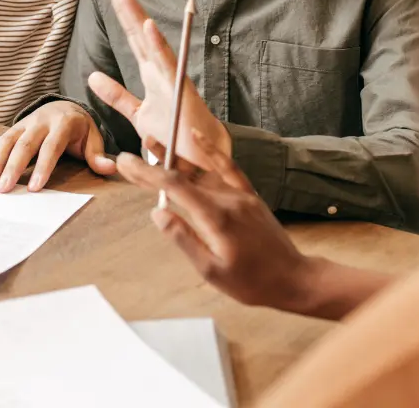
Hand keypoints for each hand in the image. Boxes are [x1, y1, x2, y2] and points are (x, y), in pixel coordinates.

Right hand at [0, 100, 113, 192]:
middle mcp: (41, 121)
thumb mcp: (92, 138)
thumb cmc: (79, 129)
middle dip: (12, 167)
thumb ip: (97, 154)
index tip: (35, 188)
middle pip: (24, 144)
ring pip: (7, 140)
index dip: (43, 167)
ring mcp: (24, 123)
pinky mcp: (13, 128)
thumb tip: (110, 167)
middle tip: (3, 189)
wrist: (64, 107)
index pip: (52, 147)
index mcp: (63, 123)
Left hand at [87, 0, 230, 167]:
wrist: (202, 157)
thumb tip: (93, 76)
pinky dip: (157, 44)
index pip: (132, 35)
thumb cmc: (175, 133)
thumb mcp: (137, 113)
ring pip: (149, 40)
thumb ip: (116, 95)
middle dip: (127, 3)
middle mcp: (159, 68)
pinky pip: (166, 63)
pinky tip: (147, 25)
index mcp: (150, 71)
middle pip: (138, 30)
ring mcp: (170, 76)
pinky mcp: (179, 89)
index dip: (122, 10)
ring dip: (136, 15)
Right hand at [117, 132, 313, 310]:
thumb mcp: (211, 270)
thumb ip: (184, 239)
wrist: (292, 278)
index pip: (174, 187)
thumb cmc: (251, 282)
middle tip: (126, 158)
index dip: (147, 173)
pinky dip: (211, 150)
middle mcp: (227, 198)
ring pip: (201, 169)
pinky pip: (227, 166)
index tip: (126, 163)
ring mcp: (239, 193)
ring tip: (152, 142)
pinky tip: (197, 136)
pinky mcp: (248, 194)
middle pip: (183, 176)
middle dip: (153, 166)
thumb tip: (157, 213)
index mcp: (215, 217)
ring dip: (174, 157)